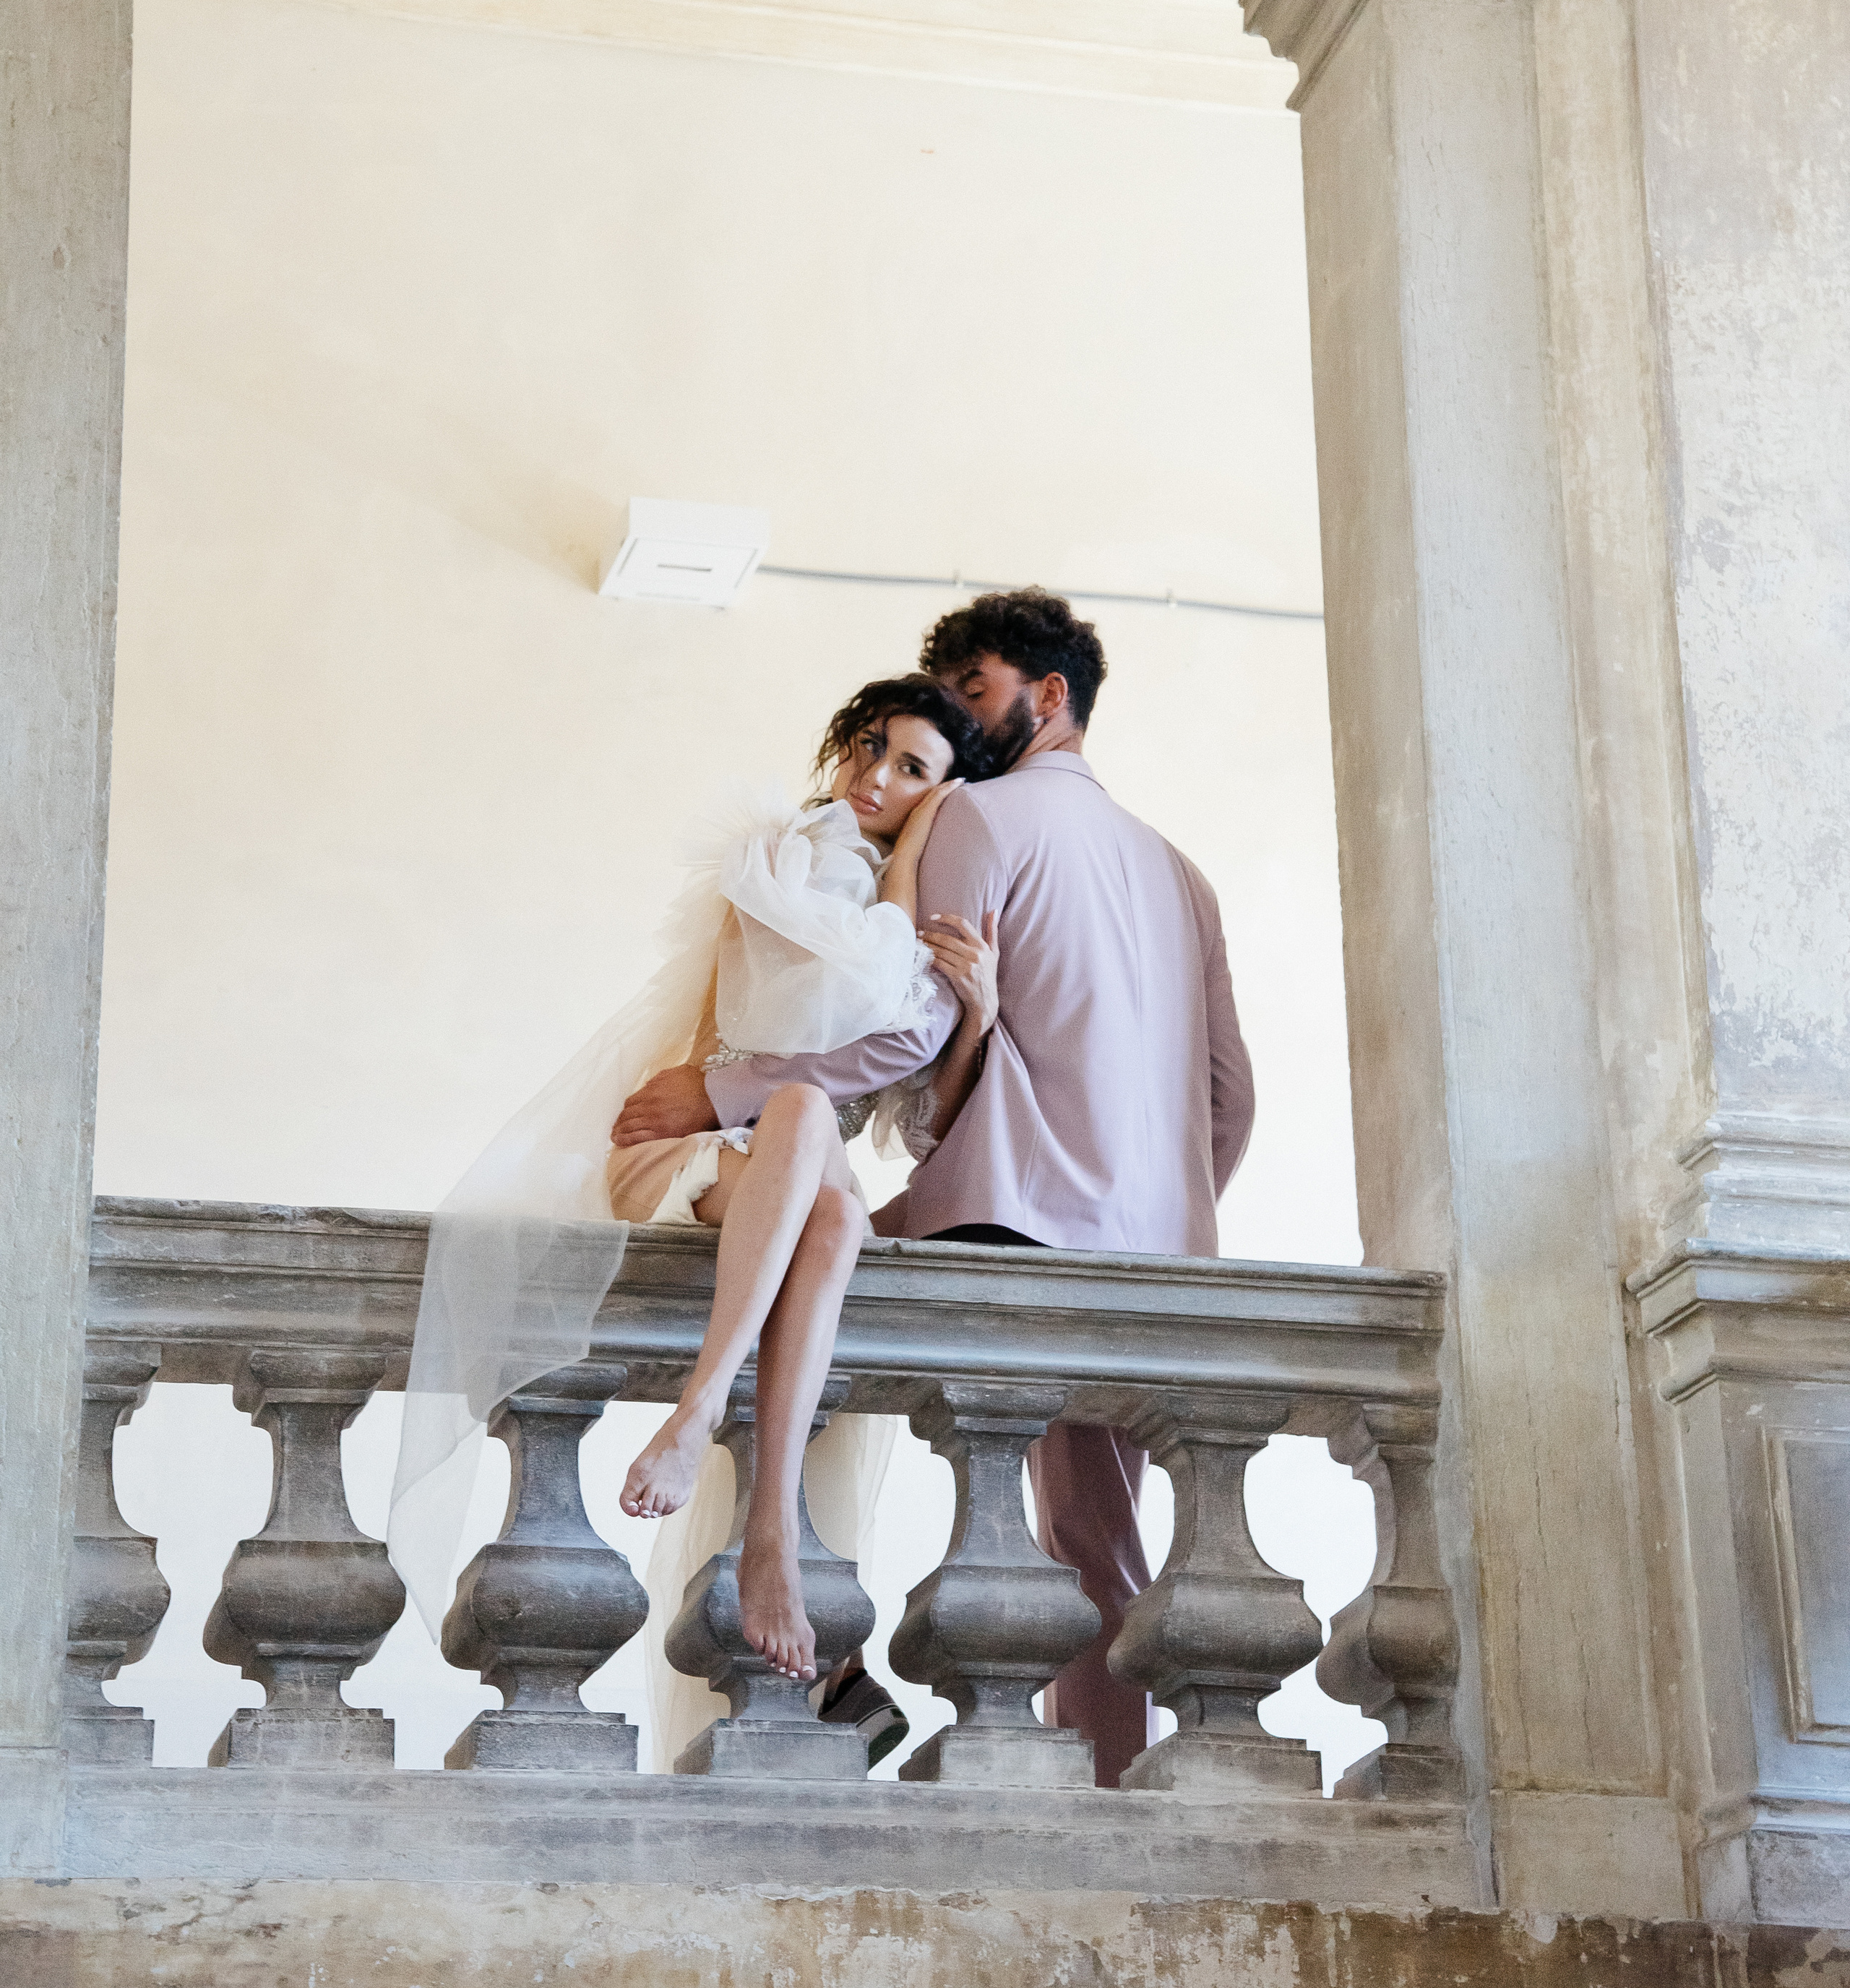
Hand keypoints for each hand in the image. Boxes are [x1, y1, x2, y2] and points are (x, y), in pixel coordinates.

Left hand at [612, 1065, 720, 1146]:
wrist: (714, 1100)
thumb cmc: (700, 1085)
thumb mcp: (678, 1072)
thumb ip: (661, 1078)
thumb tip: (650, 1085)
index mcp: (652, 1090)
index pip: (632, 1101)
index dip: (627, 1109)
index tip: (626, 1114)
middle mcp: (649, 1105)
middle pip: (627, 1114)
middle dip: (620, 1121)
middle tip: (617, 1126)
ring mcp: (654, 1120)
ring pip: (629, 1126)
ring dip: (619, 1130)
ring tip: (615, 1135)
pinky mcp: (661, 1134)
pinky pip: (636, 1138)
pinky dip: (625, 1139)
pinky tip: (619, 1141)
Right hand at [891, 778, 962, 861]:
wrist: (904, 854)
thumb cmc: (910, 852)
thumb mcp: (918, 842)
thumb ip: (924, 838)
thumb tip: (931, 843)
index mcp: (916, 816)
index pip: (929, 800)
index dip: (939, 792)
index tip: (950, 789)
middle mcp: (918, 809)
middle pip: (933, 793)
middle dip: (945, 785)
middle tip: (958, 781)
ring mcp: (922, 809)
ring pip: (936, 791)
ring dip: (948, 784)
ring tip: (960, 780)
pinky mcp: (926, 811)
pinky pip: (939, 794)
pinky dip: (949, 787)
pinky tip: (958, 782)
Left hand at [922, 911, 998, 1032]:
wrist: (985, 1002)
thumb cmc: (988, 975)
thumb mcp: (994, 953)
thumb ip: (992, 931)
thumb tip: (994, 910)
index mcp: (982, 946)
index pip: (963, 924)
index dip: (946, 918)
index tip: (932, 917)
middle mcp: (975, 954)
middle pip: (947, 939)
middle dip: (930, 934)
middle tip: (919, 933)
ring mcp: (966, 966)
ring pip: (941, 951)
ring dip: (928, 946)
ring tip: (918, 943)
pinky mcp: (958, 977)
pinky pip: (939, 964)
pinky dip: (930, 959)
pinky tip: (923, 956)